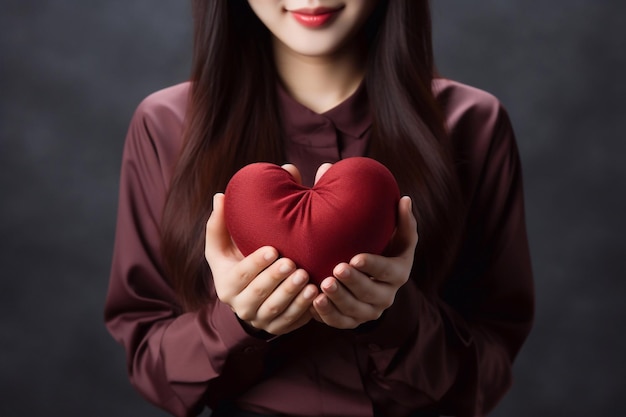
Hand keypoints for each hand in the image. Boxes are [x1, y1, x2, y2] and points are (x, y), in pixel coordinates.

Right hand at [204, 192, 317, 335]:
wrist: (249, 298)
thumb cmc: (238, 262)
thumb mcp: (225, 246)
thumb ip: (222, 223)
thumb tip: (220, 196)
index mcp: (226, 284)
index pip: (240, 275)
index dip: (256, 263)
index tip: (273, 249)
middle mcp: (240, 305)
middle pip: (259, 293)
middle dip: (276, 278)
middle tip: (293, 263)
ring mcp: (259, 319)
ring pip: (276, 309)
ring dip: (292, 294)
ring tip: (307, 278)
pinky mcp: (277, 328)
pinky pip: (291, 321)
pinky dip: (303, 309)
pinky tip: (315, 294)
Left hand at [311, 196, 417, 328]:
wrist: (369, 276)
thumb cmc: (381, 247)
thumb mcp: (394, 234)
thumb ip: (401, 219)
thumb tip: (406, 200)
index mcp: (398, 273)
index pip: (389, 271)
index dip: (373, 266)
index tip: (355, 258)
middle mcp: (387, 295)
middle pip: (371, 293)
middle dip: (353, 283)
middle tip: (336, 270)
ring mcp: (369, 311)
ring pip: (354, 310)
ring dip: (338, 300)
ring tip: (322, 285)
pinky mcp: (352, 321)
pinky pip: (339, 322)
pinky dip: (327, 314)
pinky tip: (313, 302)